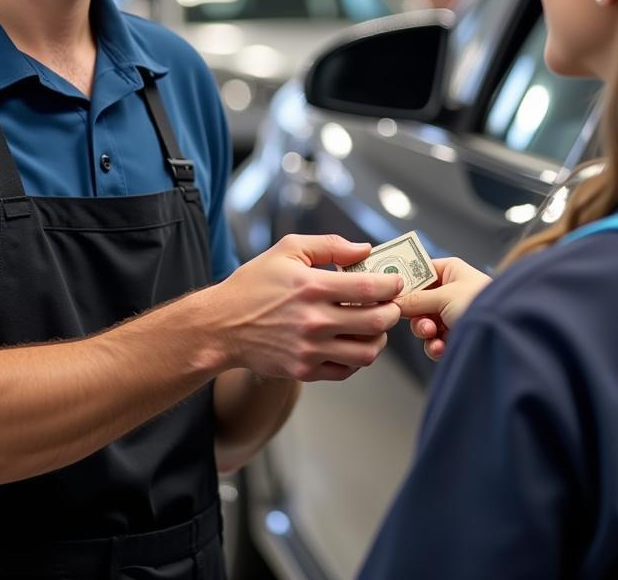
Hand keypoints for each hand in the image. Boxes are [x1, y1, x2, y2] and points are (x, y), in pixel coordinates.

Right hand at [215, 233, 402, 382]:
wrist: (221, 325)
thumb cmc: (254, 284)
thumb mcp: (287, 250)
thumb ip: (329, 245)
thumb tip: (364, 249)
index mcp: (312, 286)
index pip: (370, 288)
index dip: (392, 284)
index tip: (395, 282)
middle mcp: (314, 320)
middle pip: (376, 322)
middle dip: (392, 312)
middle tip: (390, 305)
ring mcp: (310, 349)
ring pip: (367, 352)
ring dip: (379, 339)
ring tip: (374, 326)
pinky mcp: (304, 371)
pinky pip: (346, 371)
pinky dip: (357, 358)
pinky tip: (352, 342)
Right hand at [396, 258, 491, 360]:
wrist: (508, 334)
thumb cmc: (483, 305)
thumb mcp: (445, 296)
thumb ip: (415, 299)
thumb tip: (393, 301)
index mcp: (450, 271)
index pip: (418, 271)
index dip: (403, 283)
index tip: (387, 293)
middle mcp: (451, 290)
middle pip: (417, 301)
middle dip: (416, 315)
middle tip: (421, 322)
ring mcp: (452, 314)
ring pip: (423, 323)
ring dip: (425, 332)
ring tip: (433, 335)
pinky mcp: (456, 336)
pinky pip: (434, 341)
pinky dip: (435, 346)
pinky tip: (442, 348)